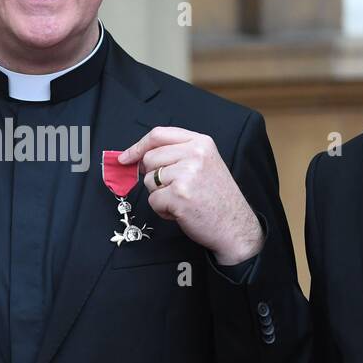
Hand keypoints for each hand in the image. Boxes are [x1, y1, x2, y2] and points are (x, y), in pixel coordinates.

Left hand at [117, 126, 263, 265]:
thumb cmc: (218, 199)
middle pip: (149, 158)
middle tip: (175, 189)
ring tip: (183, 200)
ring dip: (160, 194)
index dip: (138, 146)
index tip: (126, 157)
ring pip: (148, 180)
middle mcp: (194, 154)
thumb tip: (139, 157)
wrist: (236, 227)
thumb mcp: (205, 164)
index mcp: (201, 143)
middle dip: (154, 177)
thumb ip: (177, 154)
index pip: (159, 135)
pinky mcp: (179, 195)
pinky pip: (153, 200)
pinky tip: (182, 211)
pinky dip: (162, 210)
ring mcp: (186, 174)